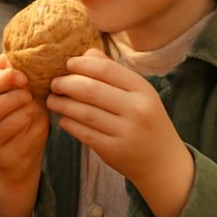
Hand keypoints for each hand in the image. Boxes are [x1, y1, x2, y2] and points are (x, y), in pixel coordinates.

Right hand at [0, 54, 48, 185]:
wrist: (23, 154)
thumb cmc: (24, 116)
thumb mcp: (22, 93)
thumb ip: (17, 75)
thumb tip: (18, 49)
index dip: (3, 79)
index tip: (23, 76)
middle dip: (9, 97)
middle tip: (28, 94)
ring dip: (19, 114)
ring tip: (33, 109)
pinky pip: (12, 142)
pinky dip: (27, 131)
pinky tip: (36, 126)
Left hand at [47, 49, 193, 216]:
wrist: (163, 161)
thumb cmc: (146, 120)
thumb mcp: (139, 94)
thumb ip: (113, 72)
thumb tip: (85, 54)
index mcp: (143, 90)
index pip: (106, 69)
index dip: (81, 65)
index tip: (67, 65)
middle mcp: (137, 110)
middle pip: (90, 90)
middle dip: (65, 84)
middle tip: (54, 83)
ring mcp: (126, 132)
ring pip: (83, 112)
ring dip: (62, 104)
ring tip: (52, 100)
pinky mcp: (113, 150)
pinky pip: (83, 132)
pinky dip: (68, 123)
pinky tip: (63, 118)